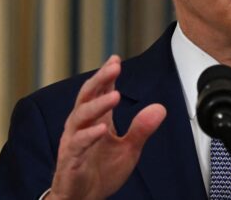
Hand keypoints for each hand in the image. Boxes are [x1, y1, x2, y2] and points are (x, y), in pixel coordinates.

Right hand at [48, 55, 166, 199]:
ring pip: (80, 116)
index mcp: (95, 120)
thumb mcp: (129, 148)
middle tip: (114, 66)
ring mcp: (73, 142)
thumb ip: (141, 128)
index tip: (116, 59)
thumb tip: (160, 108)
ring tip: (115, 94)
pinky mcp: (70, 160)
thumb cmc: (101, 171)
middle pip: (86, 96)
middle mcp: (81, 126)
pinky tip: (102, 129)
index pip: (98, 91)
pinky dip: (89, 135)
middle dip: (100, 79)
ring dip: (97, 105)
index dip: (106, 75)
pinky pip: (78, 144)